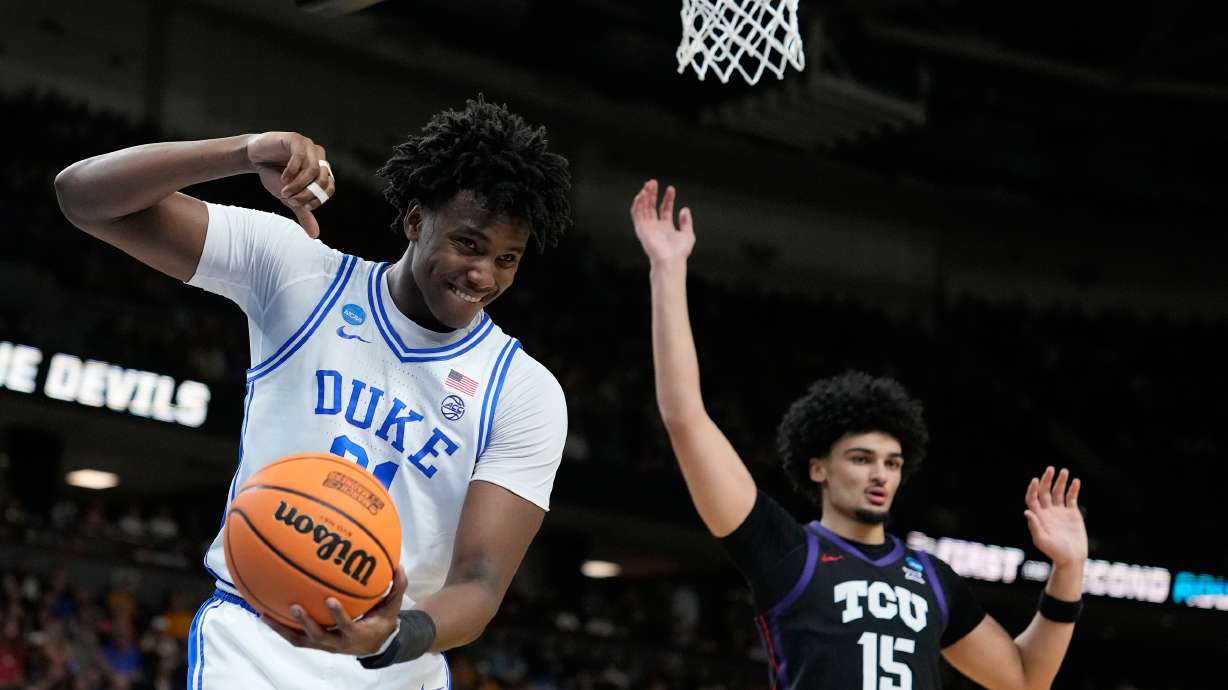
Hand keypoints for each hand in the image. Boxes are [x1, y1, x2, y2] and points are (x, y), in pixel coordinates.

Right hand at [244, 131, 334, 237]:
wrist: (255, 158)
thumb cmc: (275, 175)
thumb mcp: (291, 197)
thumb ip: (303, 213)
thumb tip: (315, 235)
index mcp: (323, 170)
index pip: (330, 188)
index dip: (316, 200)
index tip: (298, 205)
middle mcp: (319, 157)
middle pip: (323, 180)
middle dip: (306, 194)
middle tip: (290, 199)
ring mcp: (309, 146)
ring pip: (313, 170)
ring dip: (298, 185)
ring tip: (284, 190)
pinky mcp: (296, 139)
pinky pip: (300, 157)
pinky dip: (291, 171)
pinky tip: (283, 177)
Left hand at [262, 566, 408, 655]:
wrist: (374, 645)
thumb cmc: (382, 621)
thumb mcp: (393, 607)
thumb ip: (397, 587)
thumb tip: (399, 565)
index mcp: (357, 633)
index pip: (347, 625)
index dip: (338, 615)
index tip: (330, 600)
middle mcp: (338, 642)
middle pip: (318, 636)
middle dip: (307, 623)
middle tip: (295, 606)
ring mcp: (324, 644)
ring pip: (300, 640)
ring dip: (283, 628)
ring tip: (264, 613)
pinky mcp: (315, 643)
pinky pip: (294, 637)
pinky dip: (279, 627)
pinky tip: (264, 613)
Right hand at [630, 180, 694, 267]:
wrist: (670, 260)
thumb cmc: (679, 252)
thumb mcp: (688, 234)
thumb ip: (686, 222)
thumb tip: (684, 209)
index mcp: (666, 227)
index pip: (664, 209)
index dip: (668, 198)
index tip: (671, 189)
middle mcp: (655, 226)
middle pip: (651, 206)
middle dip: (652, 194)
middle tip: (653, 182)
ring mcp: (647, 227)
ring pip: (643, 208)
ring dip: (644, 196)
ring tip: (648, 185)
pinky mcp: (641, 229)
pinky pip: (636, 214)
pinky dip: (637, 204)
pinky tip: (641, 195)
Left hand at [1024, 467, 1087, 567]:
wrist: (1071, 559)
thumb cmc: (1055, 552)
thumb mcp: (1042, 541)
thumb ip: (1035, 527)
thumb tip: (1026, 512)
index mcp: (1038, 516)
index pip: (1032, 498)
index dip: (1033, 489)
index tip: (1036, 480)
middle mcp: (1048, 511)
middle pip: (1045, 492)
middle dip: (1047, 480)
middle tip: (1051, 469)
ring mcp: (1060, 511)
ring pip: (1059, 492)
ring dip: (1061, 481)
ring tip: (1064, 471)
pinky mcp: (1072, 513)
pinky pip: (1071, 498)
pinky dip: (1073, 489)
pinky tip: (1076, 481)